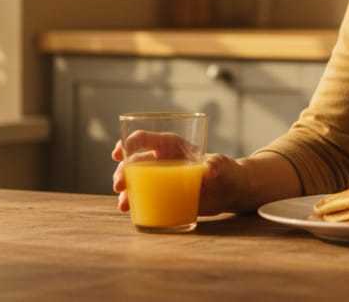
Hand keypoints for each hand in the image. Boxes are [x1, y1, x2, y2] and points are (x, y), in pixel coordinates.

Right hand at [111, 136, 245, 215]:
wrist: (229, 191)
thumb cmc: (226, 171)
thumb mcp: (221, 166)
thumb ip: (215, 166)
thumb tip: (208, 170)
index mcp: (172, 145)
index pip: (146, 138)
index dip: (130, 142)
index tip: (119, 153)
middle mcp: (162, 160)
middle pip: (134, 161)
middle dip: (122, 171)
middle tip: (119, 185)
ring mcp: (160, 178)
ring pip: (135, 180)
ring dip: (125, 189)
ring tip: (123, 203)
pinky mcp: (162, 194)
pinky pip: (142, 196)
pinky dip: (132, 202)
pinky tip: (128, 210)